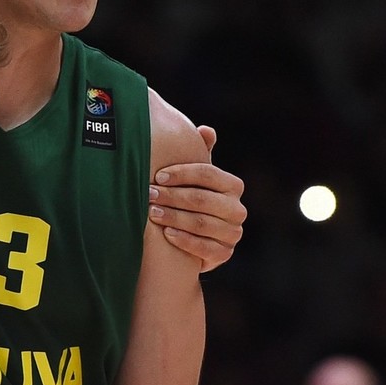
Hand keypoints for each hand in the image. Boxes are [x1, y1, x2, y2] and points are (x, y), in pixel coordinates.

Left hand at [149, 125, 245, 272]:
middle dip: (172, 196)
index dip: (182, 173)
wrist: (193, 240)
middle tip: (148, 194)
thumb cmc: (192, 199)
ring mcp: (233, 233)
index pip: (209, 174)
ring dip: (174, 217)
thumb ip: (201, 153)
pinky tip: (166, 234)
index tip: (157, 175)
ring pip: (202, 223)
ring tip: (151, 213)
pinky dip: (184, 240)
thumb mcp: (196, 178)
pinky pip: (204, 248)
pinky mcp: (225, 253)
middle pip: (203, 199)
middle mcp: (238, 209)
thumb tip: (206, 130)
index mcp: (233, 185)